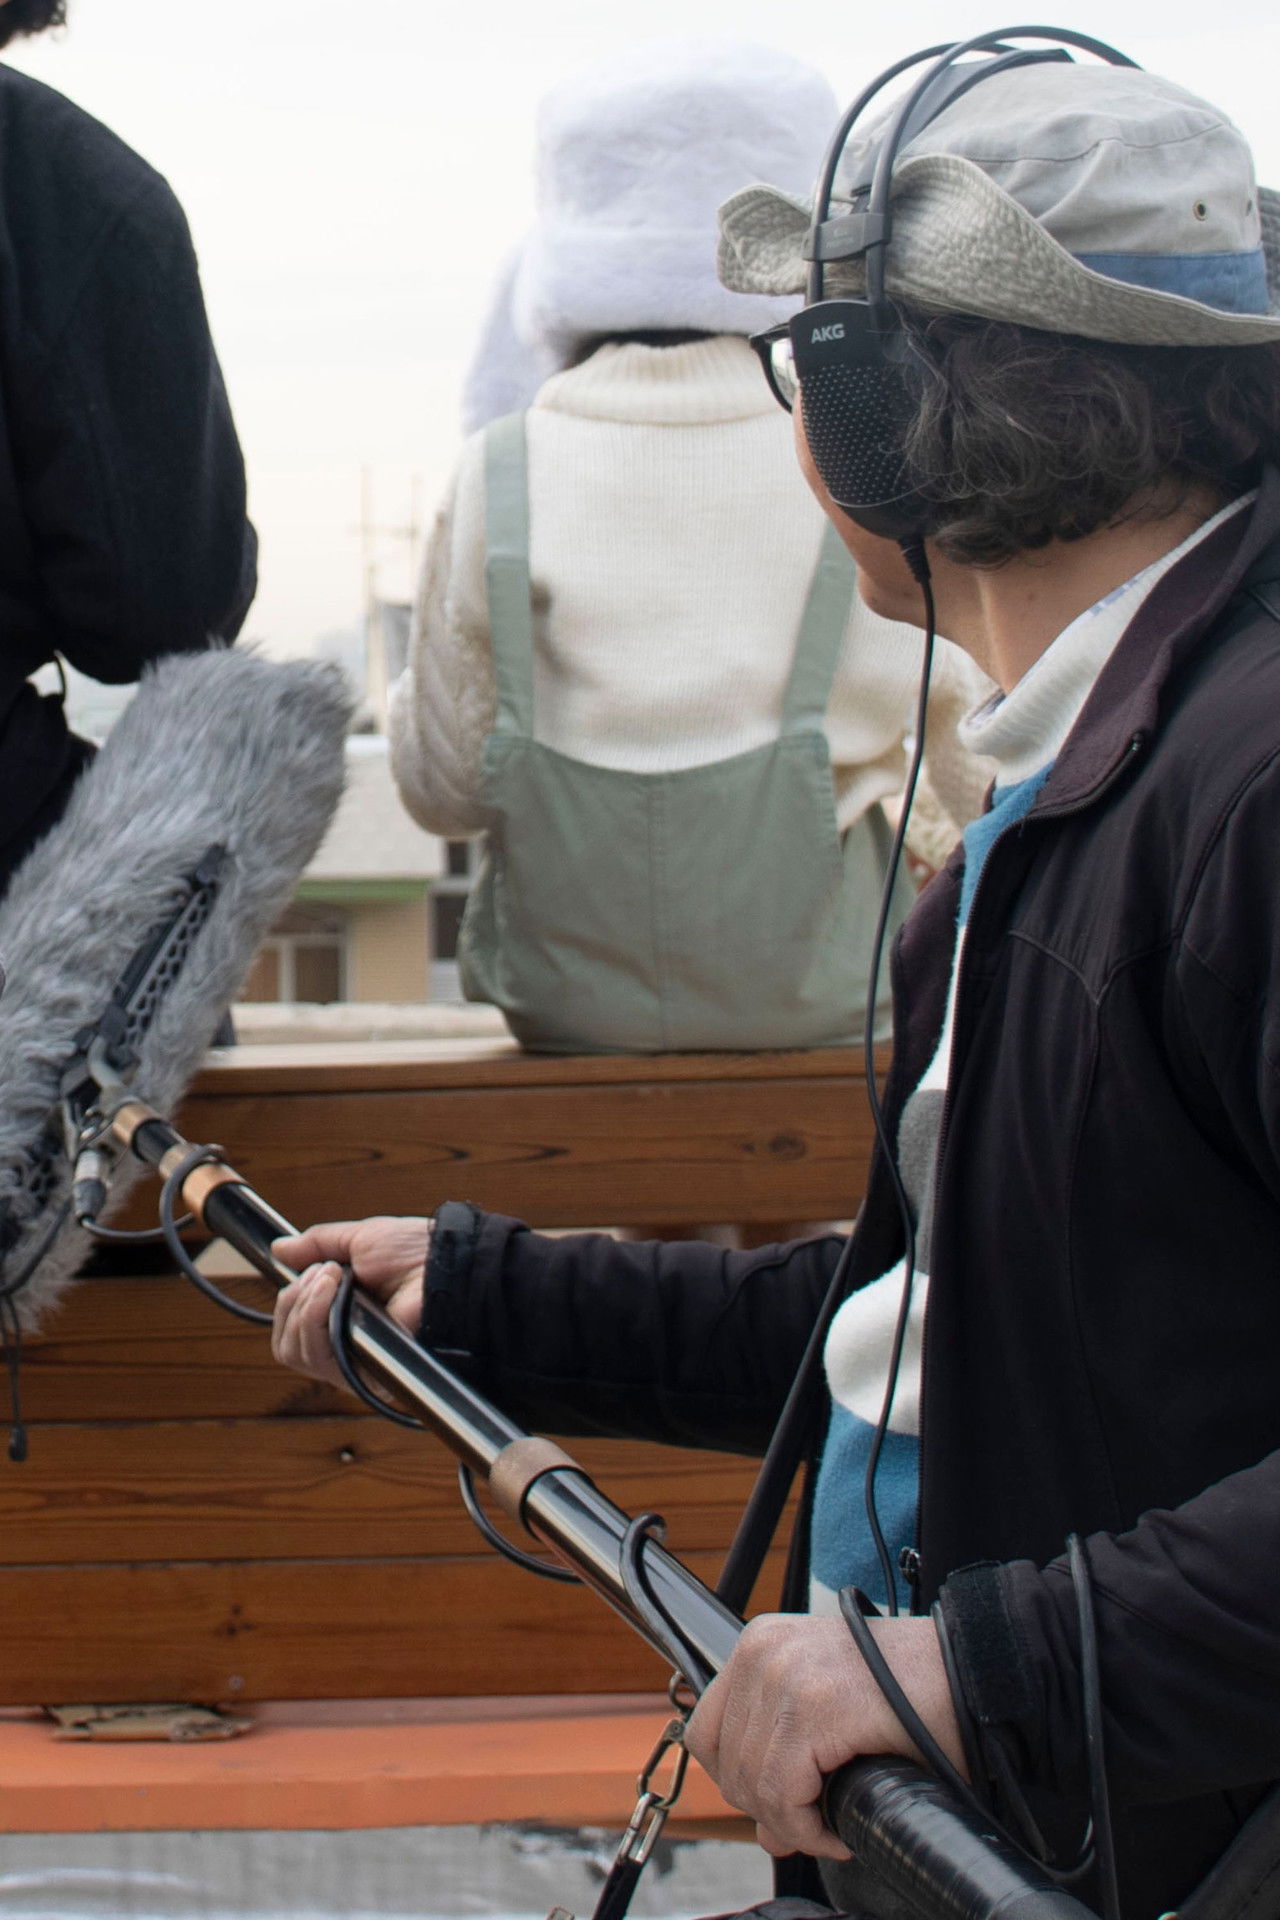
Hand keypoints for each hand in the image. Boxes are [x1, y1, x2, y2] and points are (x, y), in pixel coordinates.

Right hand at [270, 1216, 431, 1389]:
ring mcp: (353, 1362)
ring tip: (332, 1278)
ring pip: (295, 1352)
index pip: (292, 1329)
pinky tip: (333, 1291)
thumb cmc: (415, 1253)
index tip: (310, 1269)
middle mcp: (346, 1346)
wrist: (443, 1266)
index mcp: (344, 1318)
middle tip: (325, 1272)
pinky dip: (313, 1317)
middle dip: (294, 1300)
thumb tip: (279, 1249)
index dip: (291, 1300)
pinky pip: (315, 1357)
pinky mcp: (363, 1373)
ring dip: (303, 1306)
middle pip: (287, 1345)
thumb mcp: (360, 1240)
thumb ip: (317, 1245)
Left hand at [684, 1613, 963, 1860]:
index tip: (785, 1801)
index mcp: (762, 1643)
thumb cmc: (915, 1695)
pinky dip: (811, 1828)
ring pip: (752, 1785)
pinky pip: (785, 1796)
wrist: (974, 1675)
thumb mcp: (830, 1715)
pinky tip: (843, 1826)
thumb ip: (785, 1762)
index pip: (708, 1732)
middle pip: (724, 1763)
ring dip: (794, 1821)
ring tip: (835, 1821)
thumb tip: (764, 1831)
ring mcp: (786, 1674)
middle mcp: (764, 1650)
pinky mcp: (815, 1707)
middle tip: (816, 1817)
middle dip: (768, 1806)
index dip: (742, 1781)